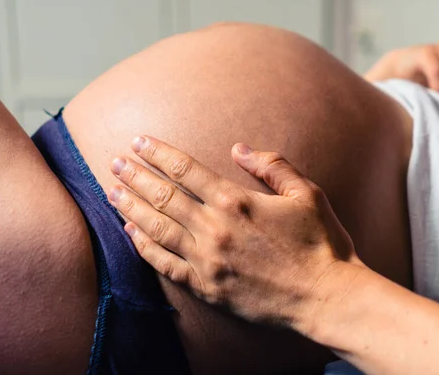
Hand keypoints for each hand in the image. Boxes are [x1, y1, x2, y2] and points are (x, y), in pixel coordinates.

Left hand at [107, 136, 361, 327]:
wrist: (327, 296)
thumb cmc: (321, 243)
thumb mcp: (306, 193)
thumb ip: (272, 166)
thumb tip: (239, 149)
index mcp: (237, 201)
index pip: (186, 170)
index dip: (159, 153)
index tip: (139, 141)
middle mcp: (215, 229)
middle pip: (163, 196)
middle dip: (136, 176)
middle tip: (114, 162)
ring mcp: (207, 260)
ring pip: (157, 229)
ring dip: (131, 208)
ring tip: (112, 191)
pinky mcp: (207, 288)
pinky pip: (166, 265)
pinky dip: (145, 248)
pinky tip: (131, 234)